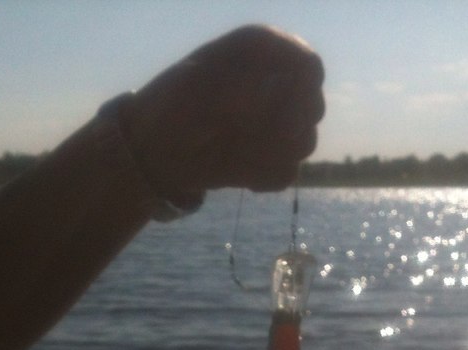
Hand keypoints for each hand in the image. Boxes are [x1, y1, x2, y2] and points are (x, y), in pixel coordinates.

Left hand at [122, 25, 324, 194]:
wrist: (153, 150)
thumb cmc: (169, 106)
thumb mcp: (196, 86)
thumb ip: (236, 86)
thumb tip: (266, 97)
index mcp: (261, 54)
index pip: (308, 66)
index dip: (301, 89)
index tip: (274, 109)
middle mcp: (275, 86)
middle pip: (314, 107)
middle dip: (286, 124)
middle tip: (245, 133)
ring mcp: (276, 126)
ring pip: (305, 144)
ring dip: (272, 152)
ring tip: (235, 152)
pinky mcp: (270, 160)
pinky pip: (288, 174)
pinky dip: (265, 176)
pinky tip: (238, 174)